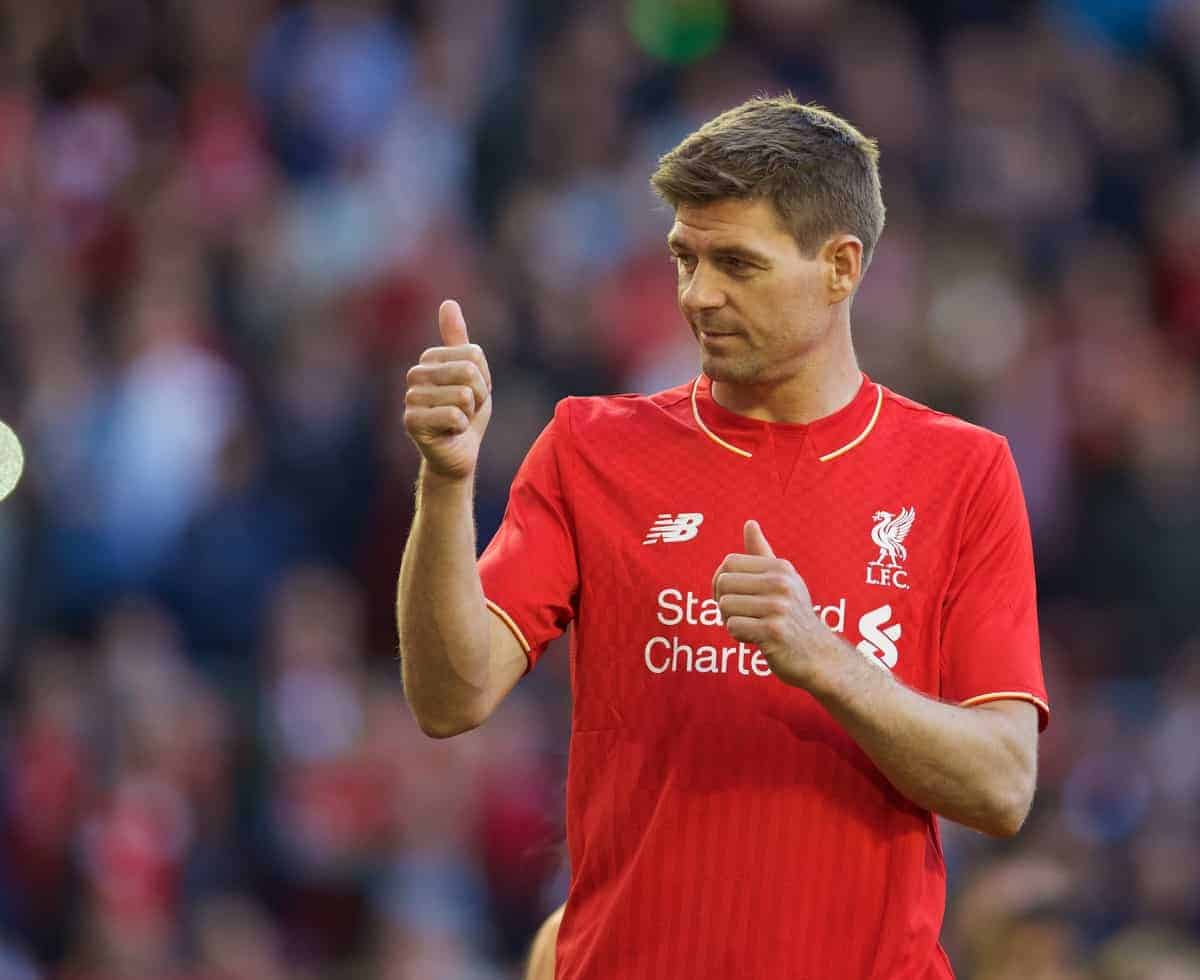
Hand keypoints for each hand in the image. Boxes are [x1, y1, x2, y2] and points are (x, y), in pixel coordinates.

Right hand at [405, 300, 493, 479]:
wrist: (458, 453)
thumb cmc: (466, 413)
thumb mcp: (472, 374)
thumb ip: (460, 341)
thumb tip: (448, 302)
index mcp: (429, 359)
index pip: (473, 355)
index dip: (482, 379)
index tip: (472, 394)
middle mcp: (415, 375)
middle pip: (468, 372)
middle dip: (478, 396)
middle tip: (465, 410)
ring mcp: (410, 398)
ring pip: (463, 395)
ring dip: (469, 413)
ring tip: (457, 421)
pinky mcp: (411, 422)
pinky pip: (454, 416)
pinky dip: (460, 428)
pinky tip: (449, 433)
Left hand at [712, 521, 823, 686]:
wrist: (819, 656)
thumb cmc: (794, 616)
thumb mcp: (784, 580)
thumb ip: (762, 553)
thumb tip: (749, 523)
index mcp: (780, 567)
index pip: (729, 563)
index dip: (722, 581)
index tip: (735, 595)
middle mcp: (781, 584)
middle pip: (722, 583)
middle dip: (724, 602)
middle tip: (742, 615)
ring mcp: (778, 608)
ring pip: (725, 606)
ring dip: (731, 621)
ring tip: (752, 626)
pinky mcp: (773, 632)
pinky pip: (733, 627)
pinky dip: (738, 636)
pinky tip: (756, 639)